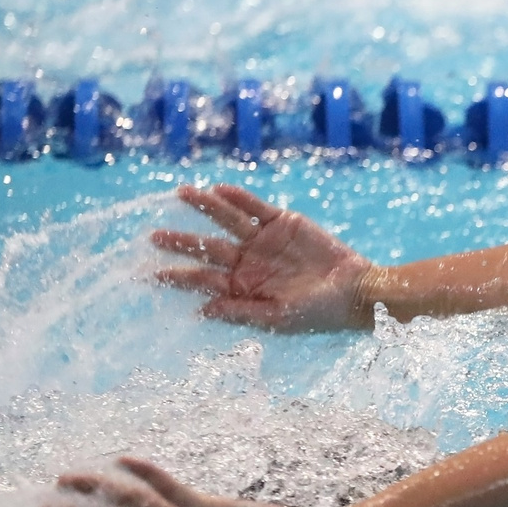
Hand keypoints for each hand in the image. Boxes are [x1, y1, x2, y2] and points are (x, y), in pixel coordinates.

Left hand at [151, 184, 371, 331]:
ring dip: (205, 207)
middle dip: (181, 242)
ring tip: (183, 192)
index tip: (149, 273)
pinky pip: (255, 208)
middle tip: (154, 237)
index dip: (176, 276)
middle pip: (207, 248)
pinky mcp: (283, 223)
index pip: (202, 280)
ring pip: (226, 221)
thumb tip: (201, 311)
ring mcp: (264, 241)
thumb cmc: (320, 314)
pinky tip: (218, 188)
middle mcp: (247, 263)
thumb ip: (240, 311)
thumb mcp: (279, 318)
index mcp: (242, 288)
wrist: (358, 291)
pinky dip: (238, 198)